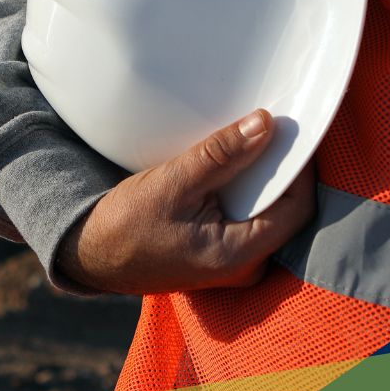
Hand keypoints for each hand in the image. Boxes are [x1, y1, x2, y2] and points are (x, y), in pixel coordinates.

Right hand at [56, 109, 314, 294]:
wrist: (91, 254)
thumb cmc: (125, 225)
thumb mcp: (173, 182)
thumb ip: (222, 154)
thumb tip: (265, 124)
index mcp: (238, 255)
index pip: (296, 207)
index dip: (299, 167)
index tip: (289, 130)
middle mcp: (244, 266)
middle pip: (285, 209)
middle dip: (278, 169)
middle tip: (267, 129)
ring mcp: (233, 263)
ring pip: (266, 211)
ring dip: (258, 177)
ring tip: (244, 143)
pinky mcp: (220, 253)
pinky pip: (247, 217)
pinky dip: (241, 190)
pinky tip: (227, 167)